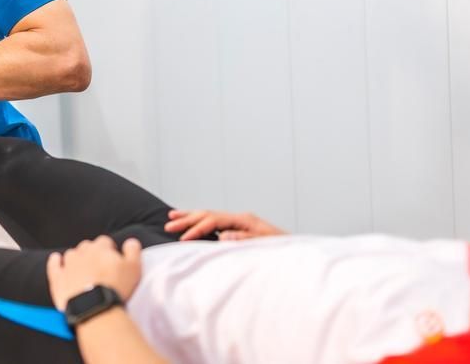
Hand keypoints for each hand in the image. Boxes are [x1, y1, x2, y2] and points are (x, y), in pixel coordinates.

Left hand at [46, 236, 142, 311]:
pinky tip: (56, 260)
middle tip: (100, 268)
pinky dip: (55, 262)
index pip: (104, 241)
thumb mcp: (134, 268)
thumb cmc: (115, 288)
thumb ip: (133, 251)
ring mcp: (68, 265)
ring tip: (84, 271)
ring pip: (71, 255)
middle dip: (93, 254)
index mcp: (100, 248)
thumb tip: (131, 242)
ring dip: (77, 260)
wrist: (95, 308)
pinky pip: (54, 265)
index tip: (112, 258)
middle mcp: (82, 253)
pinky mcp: (58, 278)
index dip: (109, 249)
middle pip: (87, 247)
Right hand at [164, 209, 284, 240]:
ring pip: (210, 215)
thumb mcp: (266, 246)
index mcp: (246, 220)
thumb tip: (222, 235)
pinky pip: (216, 222)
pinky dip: (201, 222)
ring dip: (191, 217)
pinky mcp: (241, 228)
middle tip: (168, 223)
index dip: (197, 229)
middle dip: (188, 218)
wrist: (300, 256)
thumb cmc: (284, 251)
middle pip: (209, 214)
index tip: (183, 239)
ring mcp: (241, 222)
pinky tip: (193, 223)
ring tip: (172, 217)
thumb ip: (244, 239)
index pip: (214, 221)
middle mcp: (242, 218)